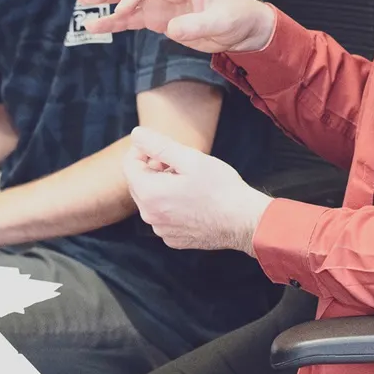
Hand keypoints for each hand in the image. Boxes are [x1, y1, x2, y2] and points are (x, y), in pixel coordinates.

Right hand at [77, 0, 275, 53]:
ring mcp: (161, 2)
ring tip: (83, 9)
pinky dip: (115, 22)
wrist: (244, 28)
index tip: (121, 9)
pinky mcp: (159, 18)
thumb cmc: (237, 17)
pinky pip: (132, 19)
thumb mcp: (221, 22)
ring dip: (106, 4)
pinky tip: (98, 26)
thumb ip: (197, 25)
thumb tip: (171, 28)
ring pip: (127, 0)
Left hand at [123, 127, 272, 254]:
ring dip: (163, 186)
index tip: (163, 146)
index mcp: (149, 194)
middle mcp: (150, 216)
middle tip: (180, 163)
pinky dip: (171, 205)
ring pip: (151, 200)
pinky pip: (163, 216)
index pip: (129, 165)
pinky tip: (193, 200)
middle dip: (153, 168)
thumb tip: (136, 134)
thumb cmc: (220, 188)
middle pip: (138, 183)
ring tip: (189, 181)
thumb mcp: (190, 158)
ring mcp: (161, 230)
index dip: (142, 150)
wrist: (244, 222)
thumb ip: (158, 145)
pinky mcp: (174, 239)